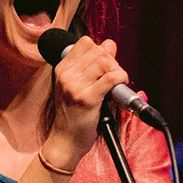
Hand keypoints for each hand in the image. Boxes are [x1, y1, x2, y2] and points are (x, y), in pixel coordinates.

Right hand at [46, 37, 128, 165]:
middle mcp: (66, 75)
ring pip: (105, 62)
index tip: (104, 64)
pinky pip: (111, 78)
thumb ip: (93, 64)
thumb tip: (109, 44)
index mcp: (61, 69)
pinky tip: (120, 85)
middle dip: (112, 61)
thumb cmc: (73, 114)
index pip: (85, 42)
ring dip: (117, 69)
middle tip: (113, 76)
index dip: (99, 49)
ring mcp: (75, 87)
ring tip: (116, 82)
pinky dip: (121, 78)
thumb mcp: (77, 85)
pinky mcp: (87, 98)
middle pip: (98, 51)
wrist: (66, 140)